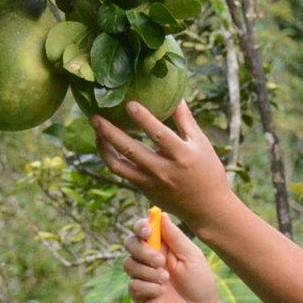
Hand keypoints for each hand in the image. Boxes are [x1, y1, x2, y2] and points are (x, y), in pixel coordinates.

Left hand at [94, 98, 240, 227]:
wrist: (206, 208)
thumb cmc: (207, 171)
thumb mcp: (201, 143)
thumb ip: (185, 119)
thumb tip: (175, 94)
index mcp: (181, 156)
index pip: (159, 135)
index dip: (143, 119)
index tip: (129, 104)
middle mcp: (163, 171)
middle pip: (130, 150)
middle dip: (109, 133)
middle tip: (94, 116)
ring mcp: (150, 182)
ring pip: (119, 165)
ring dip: (103, 147)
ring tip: (96, 130)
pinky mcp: (142, 189)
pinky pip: (121, 172)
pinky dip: (111, 158)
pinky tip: (105, 144)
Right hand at [125, 208, 220, 302]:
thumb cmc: (199, 280)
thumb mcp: (191, 255)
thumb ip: (175, 236)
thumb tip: (161, 214)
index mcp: (160, 245)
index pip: (142, 229)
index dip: (140, 227)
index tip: (147, 231)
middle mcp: (147, 258)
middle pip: (130, 244)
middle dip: (143, 251)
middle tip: (160, 262)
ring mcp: (141, 275)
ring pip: (129, 265)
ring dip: (149, 272)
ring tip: (166, 280)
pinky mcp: (138, 293)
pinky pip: (134, 285)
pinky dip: (149, 287)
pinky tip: (161, 292)